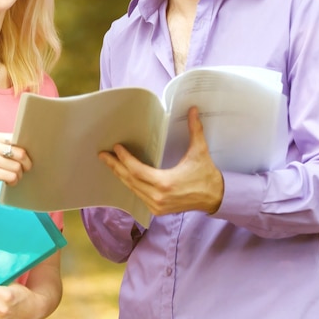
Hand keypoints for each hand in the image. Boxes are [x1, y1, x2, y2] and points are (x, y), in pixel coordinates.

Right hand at [0, 134, 31, 204]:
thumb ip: (9, 147)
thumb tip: (34, 147)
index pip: (18, 139)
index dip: (26, 150)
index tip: (25, 158)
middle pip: (21, 153)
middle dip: (26, 164)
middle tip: (23, 170)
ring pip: (17, 167)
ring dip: (19, 175)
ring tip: (12, 177)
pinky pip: (12, 177)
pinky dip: (13, 181)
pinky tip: (8, 182)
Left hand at [99, 106, 223, 215]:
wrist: (215, 198)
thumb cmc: (206, 174)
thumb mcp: (199, 151)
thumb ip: (194, 129)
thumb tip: (192, 109)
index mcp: (165, 182)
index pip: (136, 170)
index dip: (124, 159)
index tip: (116, 148)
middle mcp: (158, 197)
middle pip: (129, 180)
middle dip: (115, 166)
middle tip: (103, 155)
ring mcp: (157, 206)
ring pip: (132, 189)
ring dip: (120, 175)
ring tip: (110, 163)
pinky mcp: (158, 210)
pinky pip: (138, 195)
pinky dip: (130, 184)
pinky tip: (123, 175)